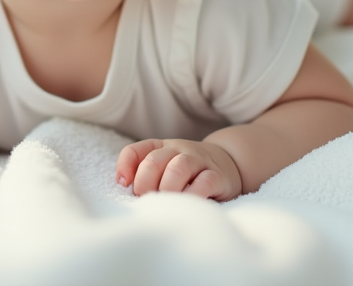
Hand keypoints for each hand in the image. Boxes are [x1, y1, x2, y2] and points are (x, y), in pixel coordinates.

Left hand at [115, 138, 242, 200]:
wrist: (228, 163)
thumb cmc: (188, 172)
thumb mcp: (165, 168)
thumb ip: (145, 174)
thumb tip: (124, 186)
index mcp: (160, 147)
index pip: (135, 150)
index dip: (125, 167)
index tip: (124, 185)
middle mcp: (178, 149)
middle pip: (154, 160)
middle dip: (145, 184)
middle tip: (147, 201)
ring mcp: (199, 160)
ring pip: (178, 168)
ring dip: (167, 189)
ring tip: (166, 204)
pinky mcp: (217, 175)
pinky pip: (204, 182)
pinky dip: (192, 195)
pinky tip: (187, 205)